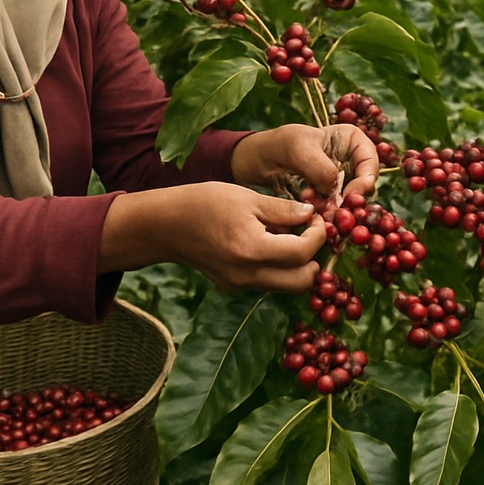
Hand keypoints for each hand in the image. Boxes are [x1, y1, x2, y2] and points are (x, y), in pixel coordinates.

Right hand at [100, 182, 325, 292]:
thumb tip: (312, 213)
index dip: (318, 235)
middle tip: (311, 233)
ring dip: (298, 266)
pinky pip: (268, 283)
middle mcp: (247, 275)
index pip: (302, 254)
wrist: (165, 226)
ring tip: (291, 236)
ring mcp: (240, 285)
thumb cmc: (204, 203)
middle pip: (302, 283)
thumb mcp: (247, 198)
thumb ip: (284, 210)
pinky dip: (279, 268)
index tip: (317, 218)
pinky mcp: (234, 287)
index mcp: (252, 250)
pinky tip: (272, 243)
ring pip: (286, 286)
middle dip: (314, 259)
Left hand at [230, 123, 379, 212]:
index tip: (350, 196)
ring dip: (337, 209)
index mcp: (351, 140)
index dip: (365, 179)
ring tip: (318, 210)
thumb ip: (320, 168)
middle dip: (351, 200)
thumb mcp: (297, 149)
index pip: (370, 161)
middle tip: (335, 211)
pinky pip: (338, 211)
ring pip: (352, 201)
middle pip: (365, 185)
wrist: (258, 162)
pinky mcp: (330, 199)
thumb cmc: (278, 145)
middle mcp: (351, 161)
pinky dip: (328, 215)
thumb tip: (338, 192)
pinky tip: (313, 214)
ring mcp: (341, 182)